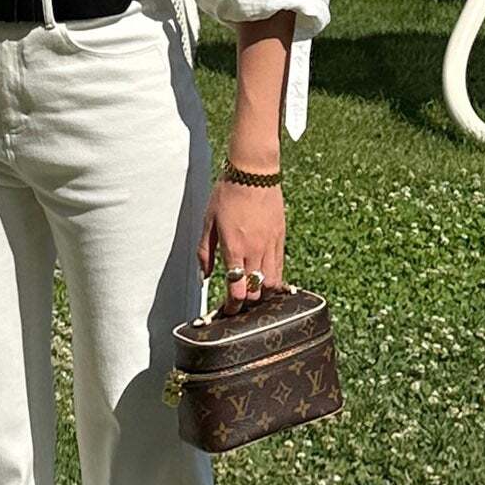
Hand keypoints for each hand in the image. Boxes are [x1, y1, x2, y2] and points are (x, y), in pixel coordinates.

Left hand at [197, 178, 283, 314]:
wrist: (253, 174)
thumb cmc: (227, 194)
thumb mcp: (208, 222)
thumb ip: (205, 251)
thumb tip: (204, 275)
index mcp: (233, 248)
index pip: (236, 289)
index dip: (232, 306)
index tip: (228, 310)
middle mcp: (254, 251)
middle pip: (254, 292)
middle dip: (246, 302)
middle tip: (238, 302)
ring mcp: (270, 245)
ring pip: (271, 284)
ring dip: (262, 294)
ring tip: (253, 293)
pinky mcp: (280, 239)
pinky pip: (280, 268)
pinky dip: (274, 280)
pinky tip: (267, 280)